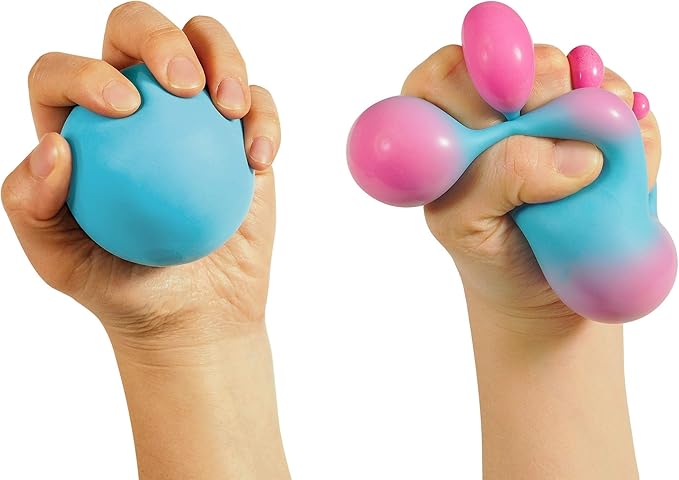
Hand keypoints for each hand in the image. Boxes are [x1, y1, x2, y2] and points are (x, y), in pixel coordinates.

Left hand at [2, 2, 280, 349]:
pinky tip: (259, 159)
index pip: (63, 73)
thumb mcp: (61, 263)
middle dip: (158, 35)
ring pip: (207, 45)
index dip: (85, 70)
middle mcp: (136, 104)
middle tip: (184, 83)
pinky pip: (258, 105)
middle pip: (136, 32)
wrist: (194, 312)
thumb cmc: (122, 286)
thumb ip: (33, 207)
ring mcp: (193, 114)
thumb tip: (53, 145)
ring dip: (224, 58)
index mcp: (80, 125)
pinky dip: (265, 121)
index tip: (125, 110)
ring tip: (231, 107)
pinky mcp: (242, 131)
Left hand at [402, 44, 660, 333]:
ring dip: (586, 112)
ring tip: (583, 167)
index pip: (447, 75)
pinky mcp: (595, 109)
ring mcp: (545, 99)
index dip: (476, 89)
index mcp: (442, 121)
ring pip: (569, 68)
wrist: (537, 282)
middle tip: (551, 143)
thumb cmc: (488, 248)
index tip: (505, 120)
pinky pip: (619, 95)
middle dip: (538, 97)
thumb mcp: (465, 225)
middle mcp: (490, 101)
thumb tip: (575, 155)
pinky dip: (626, 124)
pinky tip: (612, 161)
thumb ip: (493, 181)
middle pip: (515, 59)